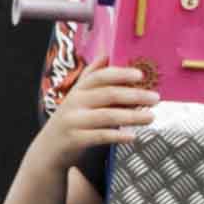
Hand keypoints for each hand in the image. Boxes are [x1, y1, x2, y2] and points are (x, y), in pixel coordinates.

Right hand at [45, 62, 161, 151]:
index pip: (99, 76)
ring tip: (151, 117)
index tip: (140, 75)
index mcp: (77, 90)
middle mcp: (74, 103)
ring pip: (106, 116)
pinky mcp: (74, 139)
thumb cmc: (71, 120)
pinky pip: (99, 136)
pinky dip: (117, 136)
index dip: (120, 74)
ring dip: (132, 116)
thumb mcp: (77, 97)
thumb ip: (91, 77)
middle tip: (155, 98)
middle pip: (108, 94)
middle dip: (135, 95)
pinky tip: (132, 136)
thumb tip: (105, 55)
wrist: (48, 148)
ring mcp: (72, 121)